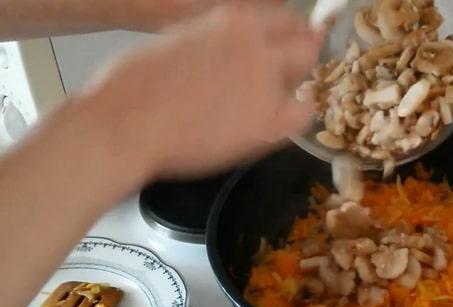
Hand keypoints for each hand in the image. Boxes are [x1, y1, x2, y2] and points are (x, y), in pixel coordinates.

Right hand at [67, 3, 320, 181]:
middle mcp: (256, 43)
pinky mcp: (270, 120)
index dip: (286, 32)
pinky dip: (300, 113)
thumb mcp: (175, 40)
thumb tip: (220, 49)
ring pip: (307, 70)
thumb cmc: (131, 87)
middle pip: (304, 38)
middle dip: (302, 50)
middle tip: (294, 68)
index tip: (283, 42)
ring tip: (283, 95)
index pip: (282, 17)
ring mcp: (267, 80)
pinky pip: (305, 113)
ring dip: (298, 79)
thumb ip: (210, 40)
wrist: (126, 124)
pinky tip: (286, 119)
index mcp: (232, 21)